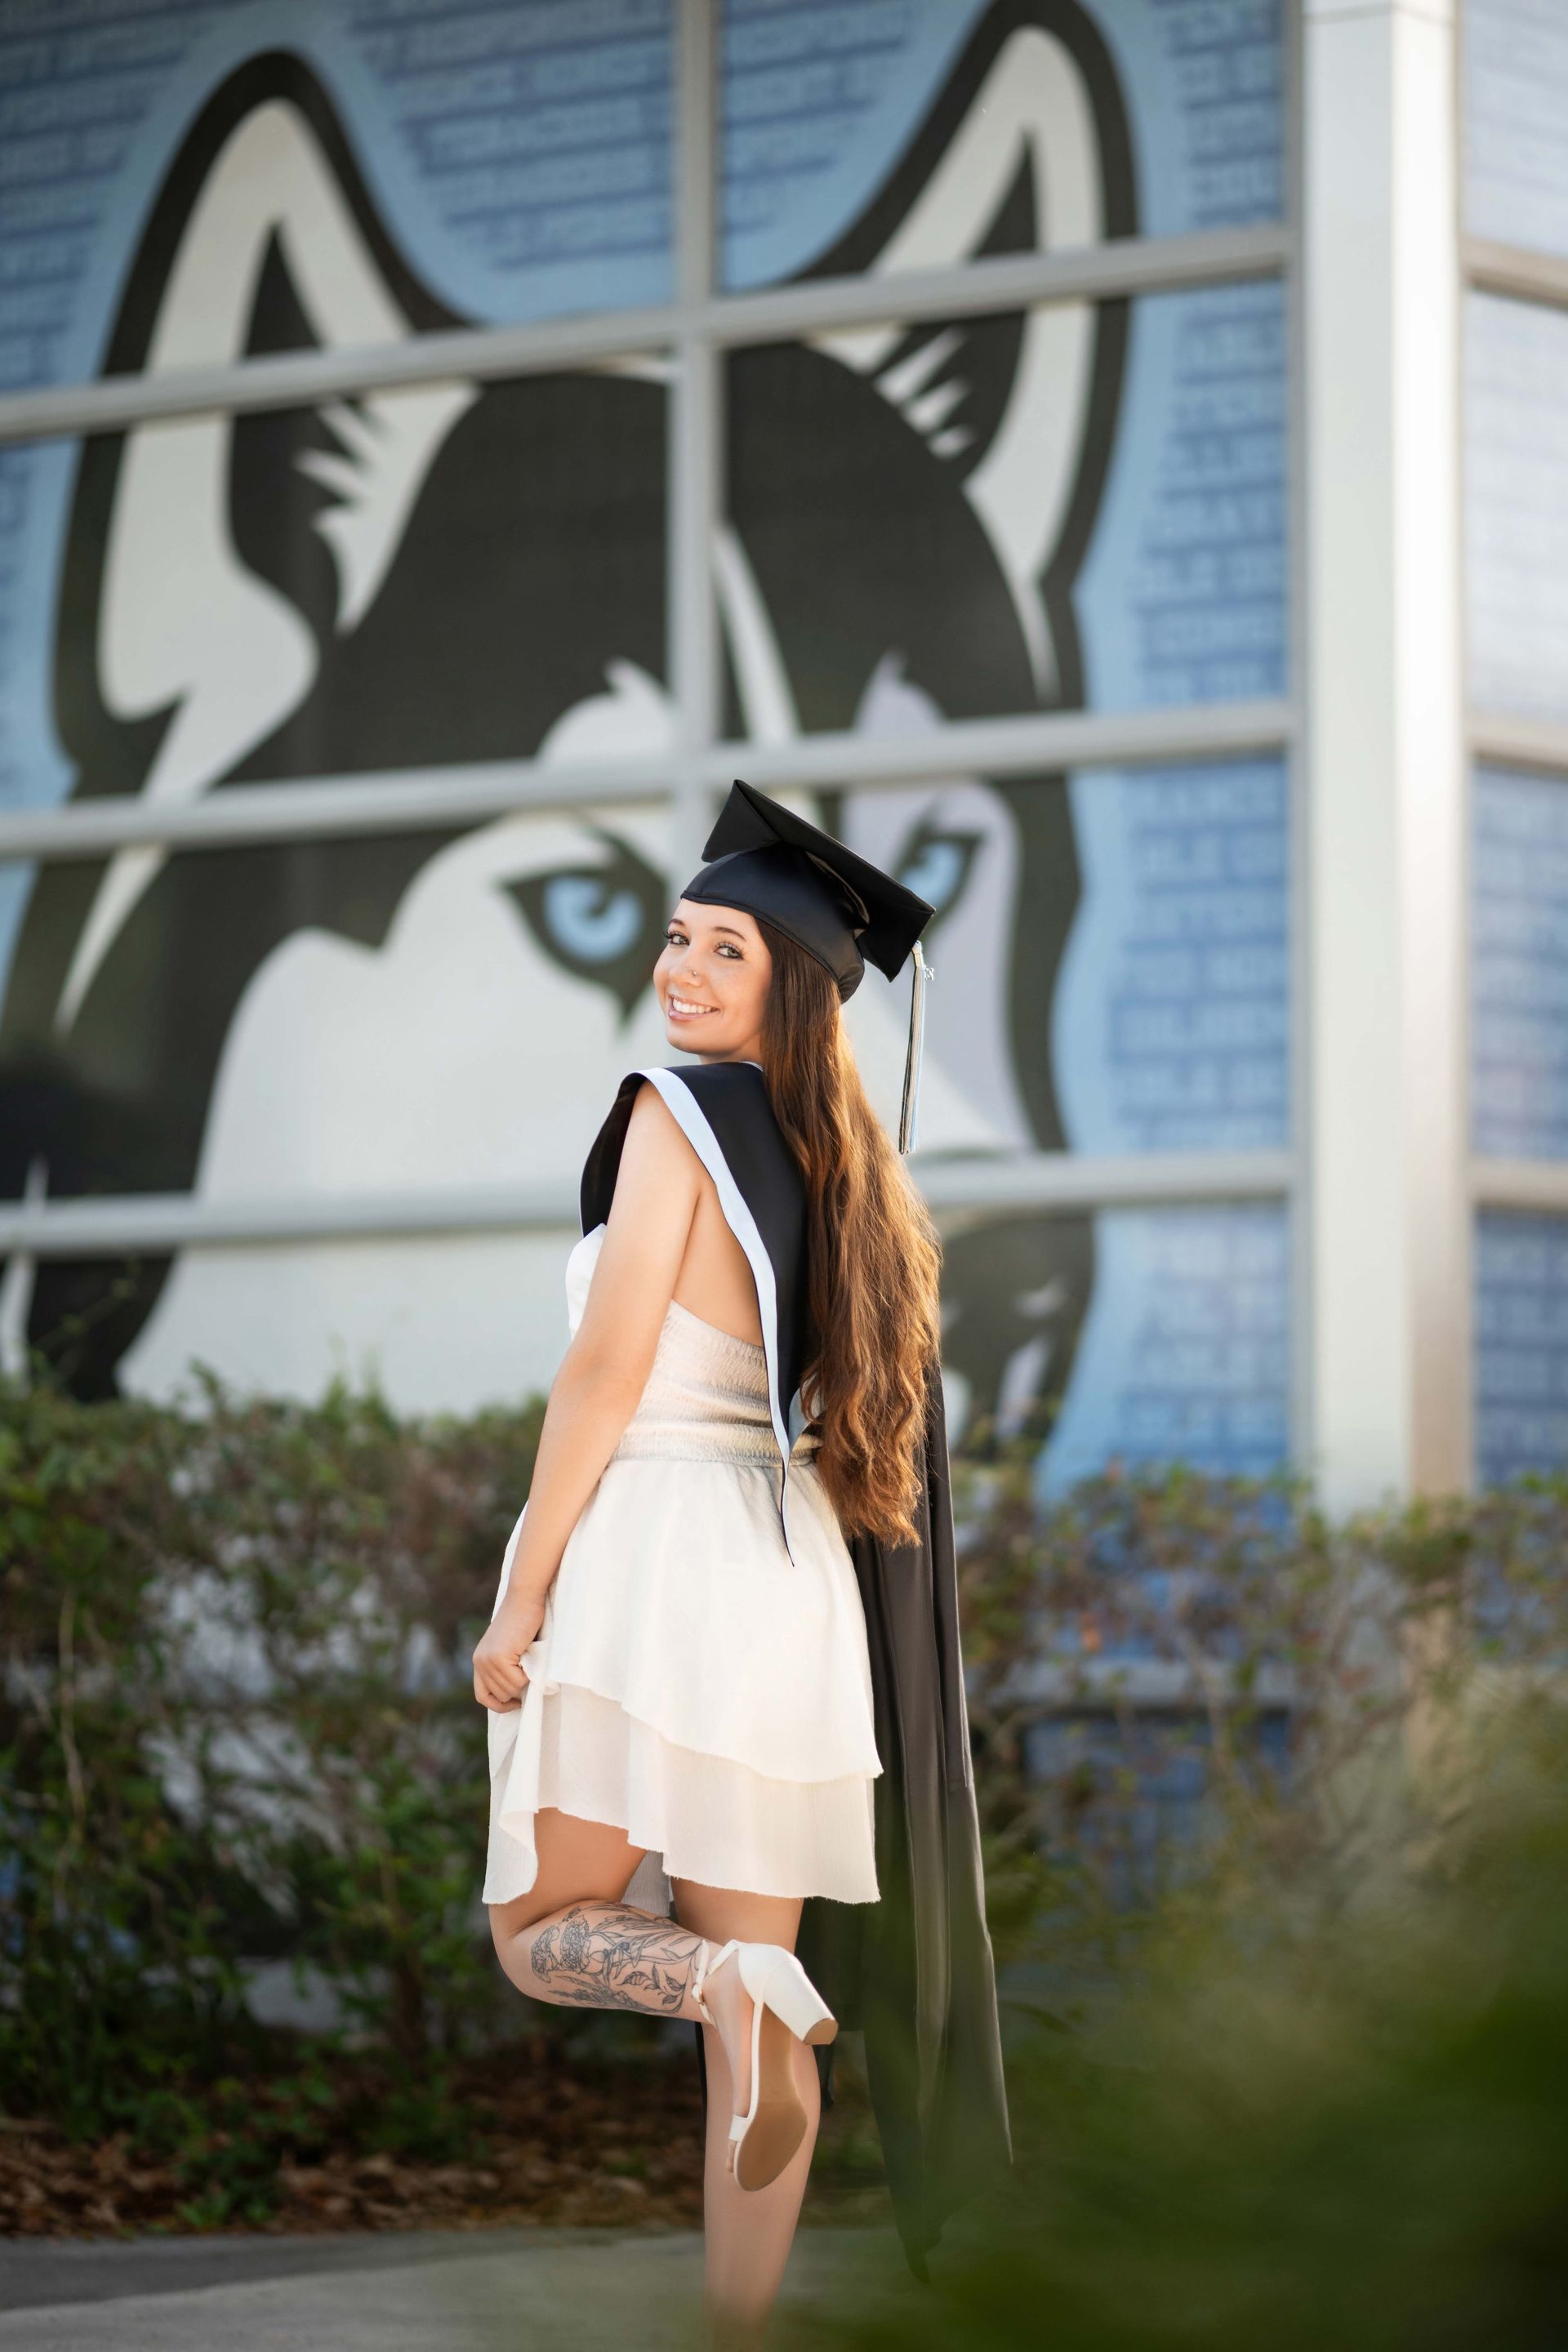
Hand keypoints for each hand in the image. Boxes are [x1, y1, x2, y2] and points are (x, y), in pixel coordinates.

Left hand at [473, 1592, 545, 1712]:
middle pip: (499, 1695)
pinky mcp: (499, 1657)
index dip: (499, 1705)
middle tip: (530, 1674)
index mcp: (479, 1660)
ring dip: (524, 1681)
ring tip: (530, 1661)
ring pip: (509, 1690)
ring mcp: (487, 1660)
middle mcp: (479, 1662)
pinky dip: (528, 1675)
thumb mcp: (509, 1647)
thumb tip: (516, 1694)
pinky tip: (529, 1657)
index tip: (516, 1702)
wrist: (524, 1598)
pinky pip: (517, 1681)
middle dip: (517, 1690)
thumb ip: (505, 1666)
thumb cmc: (524, 1621)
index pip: (482, 1696)